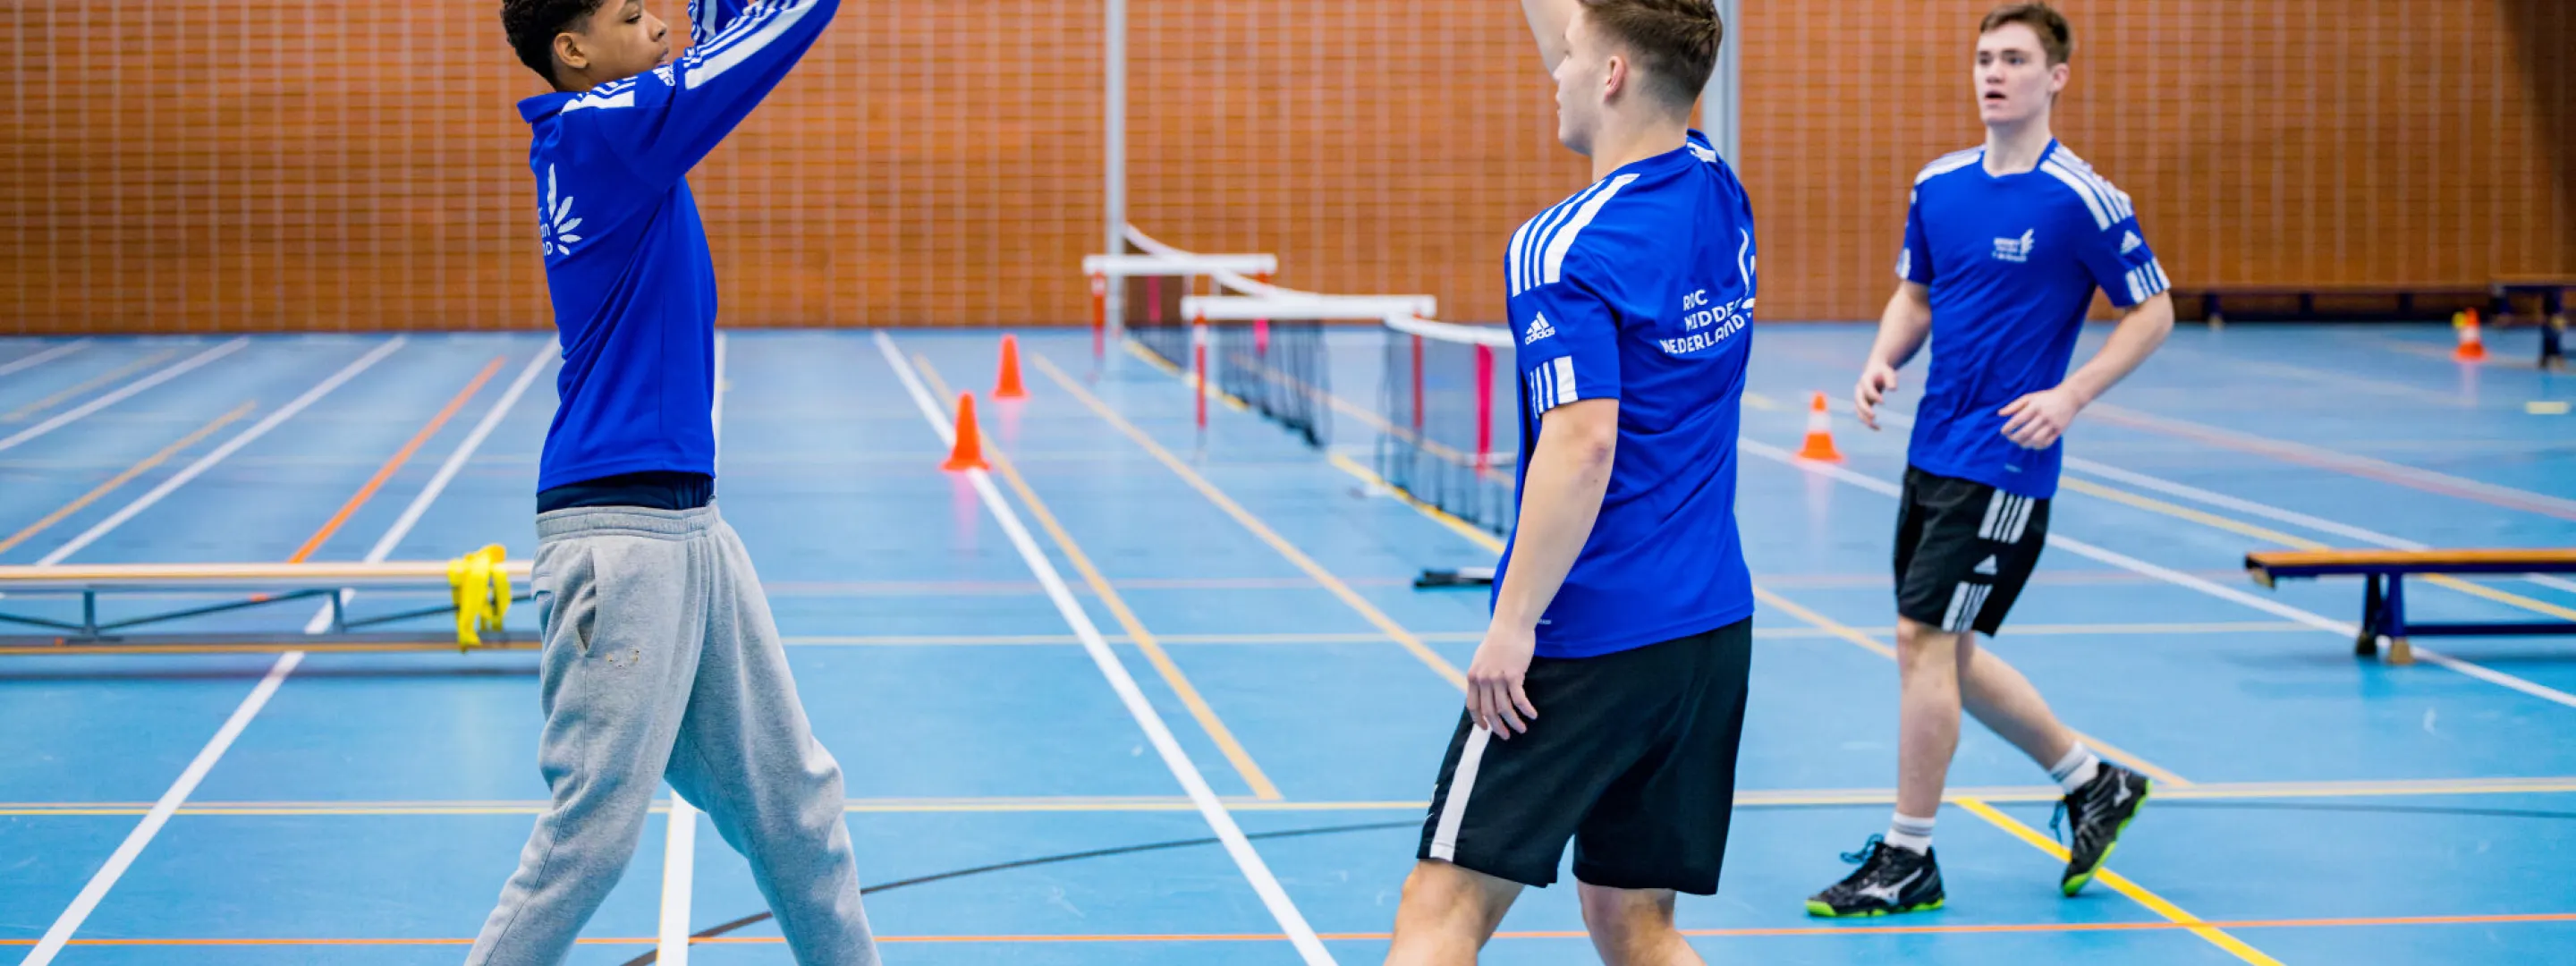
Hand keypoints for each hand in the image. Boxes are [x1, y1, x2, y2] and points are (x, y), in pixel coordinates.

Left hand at [1465, 622, 1538, 738]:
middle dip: (1497, 727)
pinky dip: (1526, 710)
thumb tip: (1484, 691)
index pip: (1472, 706)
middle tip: (1506, 736)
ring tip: (1522, 729)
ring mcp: (1497, 678)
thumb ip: (1481, 675)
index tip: (1486, 729)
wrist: (1510, 625)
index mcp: (1473, 677)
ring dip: (1514, 722)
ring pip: (1504, 709)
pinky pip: (1519, 700)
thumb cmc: (1499, 641)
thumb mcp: (1482, 659)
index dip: (1479, 720)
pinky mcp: (1513, 675)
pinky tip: (1532, 715)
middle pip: (1489, 711)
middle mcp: (1483, 680)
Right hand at [1854, 361, 1898, 430]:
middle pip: (1858, 401)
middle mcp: (1859, 389)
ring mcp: (1860, 398)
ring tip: (1877, 427)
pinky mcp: (1862, 405)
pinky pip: (1862, 415)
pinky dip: (1868, 422)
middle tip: (1874, 416)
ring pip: (1858, 410)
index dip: (1873, 396)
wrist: (1875, 371)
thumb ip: (1891, 379)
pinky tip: (1878, 428)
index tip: (1883, 402)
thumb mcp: (1888, 373)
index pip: (1866, 389)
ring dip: (1865, 419)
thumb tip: (1893, 389)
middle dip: (1865, 409)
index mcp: (1865, 380)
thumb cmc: (1883, 372)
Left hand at [1998, 386, 2083, 448]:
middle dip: (2015, 438)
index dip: (2008, 427)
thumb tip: (1999, 414)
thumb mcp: (2029, 397)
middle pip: (2026, 432)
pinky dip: (2037, 446)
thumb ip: (2014, 405)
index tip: (2003, 432)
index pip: (2018, 419)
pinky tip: (2032, 444)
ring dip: (2025, 444)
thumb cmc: (2045, 398)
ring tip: (2019, 443)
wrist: (2069, 398)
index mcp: (2035, 406)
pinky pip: (2047, 443)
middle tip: (2010, 438)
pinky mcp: (2060, 430)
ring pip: (2036, 439)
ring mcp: (2053, 424)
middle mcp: (2044, 415)